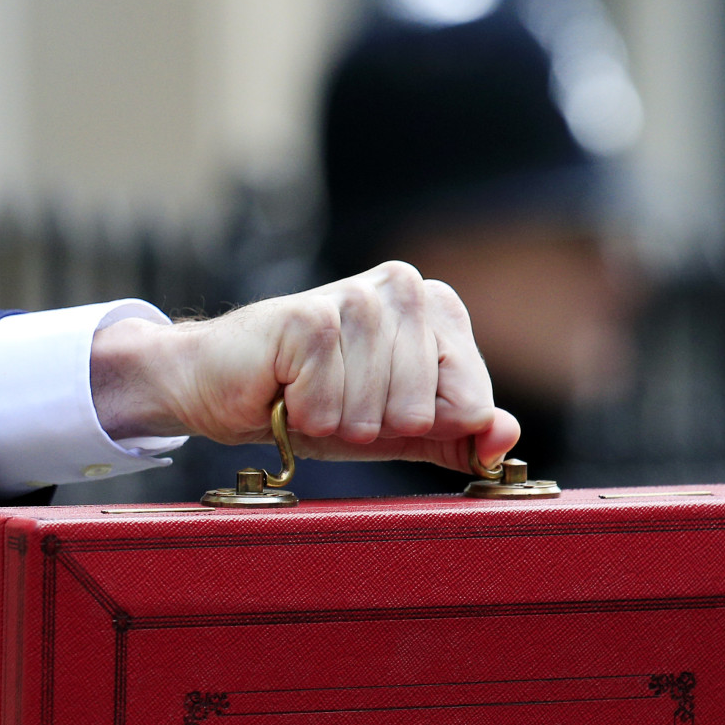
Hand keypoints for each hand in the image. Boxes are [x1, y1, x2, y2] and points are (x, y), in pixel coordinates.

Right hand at [90, 261, 519, 472]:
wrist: (218, 385)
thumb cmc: (310, 401)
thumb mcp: (397, 428)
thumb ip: (459, 435)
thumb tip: (506, 437)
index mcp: (437, 307)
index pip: (472, 403)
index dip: (421, 426)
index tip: (378, 404)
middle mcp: (405, 287)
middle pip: (429, 411)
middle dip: (376, 426)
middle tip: (335, 400)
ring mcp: (358, 297)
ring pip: (382, 412)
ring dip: (337, 422)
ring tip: (309, 394)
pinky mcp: (312, 318)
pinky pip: (332, 408)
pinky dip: (304, 416)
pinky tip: (284, 386)